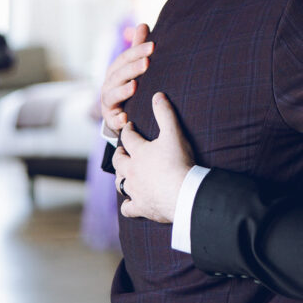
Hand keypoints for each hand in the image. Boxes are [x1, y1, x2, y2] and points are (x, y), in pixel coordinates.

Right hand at [101, 23, 153, 131]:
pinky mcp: (111, 120)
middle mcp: (109, 85)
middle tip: (147, 62)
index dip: (137, 51)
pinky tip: (126, 117)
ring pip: (112, 95)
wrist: (119, 114)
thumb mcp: (132, 66)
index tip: (153, 46)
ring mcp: (108, 103)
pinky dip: (118, 120)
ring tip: (135, 86)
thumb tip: (143, 24)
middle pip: (119, 75)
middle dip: (132, 68)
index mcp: (115, 71)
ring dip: (123, 91)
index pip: (125, 58)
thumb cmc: (129, 85)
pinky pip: (113, 120)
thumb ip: (138, 48)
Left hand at [113, 93, 194, 222]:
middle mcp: (132, 171)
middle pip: (118, 160)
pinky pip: (127, 208)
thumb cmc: (179, 162)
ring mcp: (134, 190)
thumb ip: (165, 113)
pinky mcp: (140, 207)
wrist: (184, 192)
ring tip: (124, 173)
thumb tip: (157, 95)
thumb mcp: (174, 133)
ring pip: (119, 182)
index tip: (130, 126)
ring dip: (120, 176)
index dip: (128, 130)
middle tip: (123, 150)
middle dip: (119, 153)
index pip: (128, 137)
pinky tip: (131, 202)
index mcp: (139, 152)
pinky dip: (128, 204)